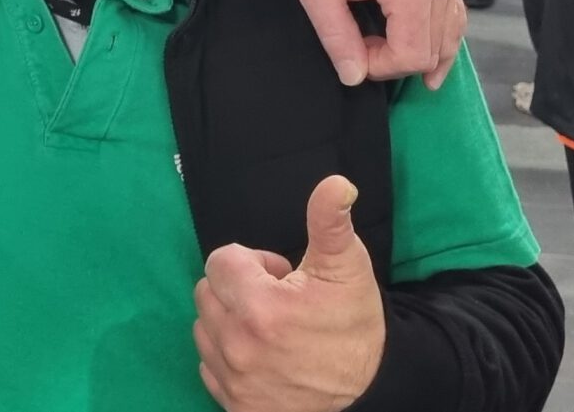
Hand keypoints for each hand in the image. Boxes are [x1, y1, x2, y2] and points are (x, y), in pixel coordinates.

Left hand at [194, 176, 384, 411]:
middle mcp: (237, 344)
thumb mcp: (348, 268)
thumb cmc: (355, 325)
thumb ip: (330, 223)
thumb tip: (337, 184)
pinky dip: (226, 356)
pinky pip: (206, 365)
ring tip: (269, 328)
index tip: (281, 278)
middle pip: (207, 291)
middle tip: (277, 301)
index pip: (221, 260)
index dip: (253, 263)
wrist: (369, 392)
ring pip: (204, 327)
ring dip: (229, 320)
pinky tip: (261, 355)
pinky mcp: (233, 404)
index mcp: (260, 307)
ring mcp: (232, 378)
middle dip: (237, 288)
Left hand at [288, 0, 464, 88]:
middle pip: (434, 50)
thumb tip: (354, 76)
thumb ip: (335, 34)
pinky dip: (438, 36)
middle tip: (359, 46)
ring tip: (382, 49)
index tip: (350, 50)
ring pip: (451, 36)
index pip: (412, 55)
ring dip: (418, 52)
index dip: (380, 67)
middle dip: (396, 61)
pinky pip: (453, 14)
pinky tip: (422, 50)